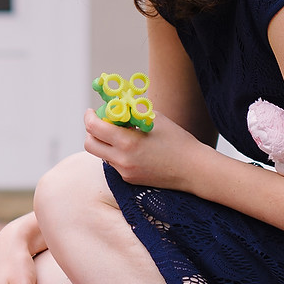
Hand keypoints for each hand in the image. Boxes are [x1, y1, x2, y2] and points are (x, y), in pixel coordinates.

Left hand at [82, 110, 205, 189]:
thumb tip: (116, 103)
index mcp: (127, 142)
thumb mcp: (154, 118)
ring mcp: (125, 172)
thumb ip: (131, 111)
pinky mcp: (129, 179)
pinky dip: (116, 153)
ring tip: (121, 134)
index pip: (94, 128)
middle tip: (100, 122)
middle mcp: (122, 160)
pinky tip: (132, 148)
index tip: (93, 111)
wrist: (193, 169)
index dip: (90, 116)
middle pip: (90, 144)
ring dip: (104, 143)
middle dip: (91, 131)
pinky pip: (114, 163)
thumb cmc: (177, 140)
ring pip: (101, 155)